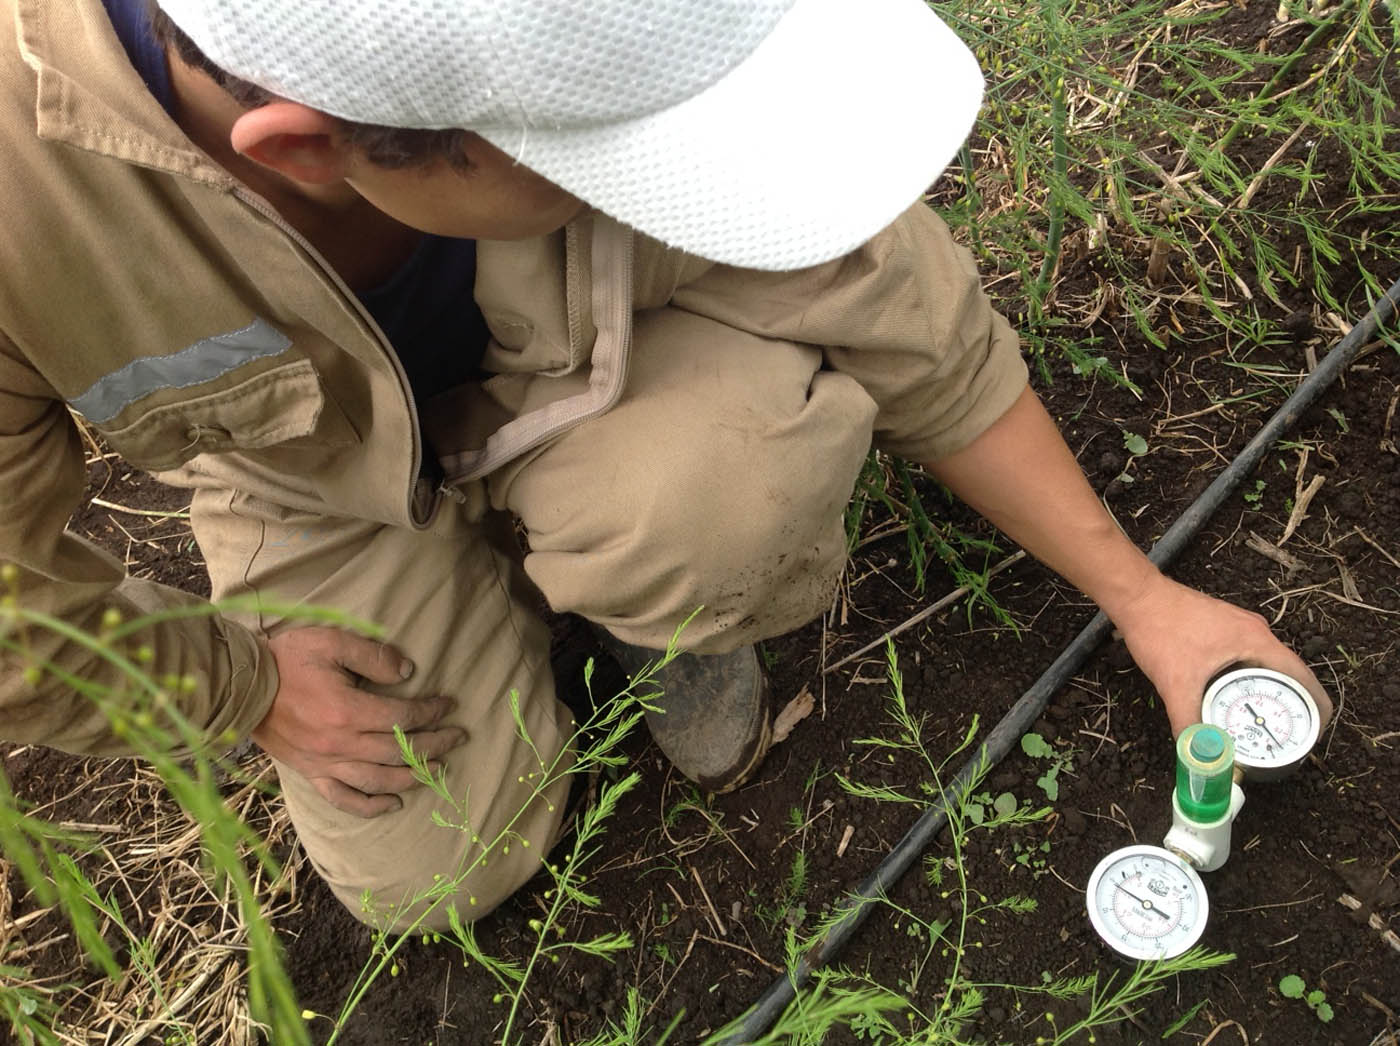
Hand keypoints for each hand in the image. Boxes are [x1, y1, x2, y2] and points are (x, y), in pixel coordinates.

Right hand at [254, 627, 466, 816]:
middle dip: (435, 745)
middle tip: (458, 737)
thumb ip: (373, 656)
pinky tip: (394, 803)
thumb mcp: (331, 641)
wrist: (241, 686)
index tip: (449, 705)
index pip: (403, 718)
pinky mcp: (310, 773)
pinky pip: (344, 799)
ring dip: (413, 777)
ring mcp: (325, 763)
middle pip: (399, 752)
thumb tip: (408, 672)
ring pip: (379, 781)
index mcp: (347, 711)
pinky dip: (371, 806)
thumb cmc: (287, 659)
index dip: (432, 713)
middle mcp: (340, 744)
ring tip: (438, 769)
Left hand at [1109, 573, 1332, 736]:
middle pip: (1288, 674)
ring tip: (1265, 724)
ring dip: (1268, 693)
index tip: (1313, 735)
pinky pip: (1248, 658)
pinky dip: (1248, 680)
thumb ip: (1188, 723)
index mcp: (1258, 641)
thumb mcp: (1175, 683)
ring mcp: (1240, 628)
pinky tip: (1234, 699)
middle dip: (1291, 706)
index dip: (1315, 707)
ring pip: (1266, 666)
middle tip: (1287, 738)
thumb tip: (1198, 757)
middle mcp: (1256, 632)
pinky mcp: (1223, 629)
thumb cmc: (1159, 630)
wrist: (1136, 596)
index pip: (1303, 677)